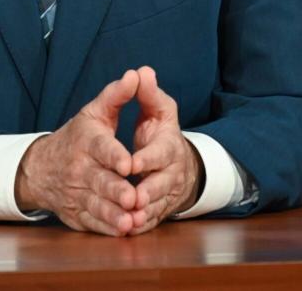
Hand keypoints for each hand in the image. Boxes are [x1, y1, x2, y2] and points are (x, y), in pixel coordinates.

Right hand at [15, 69, 140, 235]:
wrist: (41, 167)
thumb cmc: (78, 136)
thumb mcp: (94, 112)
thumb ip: (117, 95)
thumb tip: (136, 74)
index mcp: (87, 141)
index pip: (102, 148)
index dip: (115, 156)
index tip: (129, 163)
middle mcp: (80, 168)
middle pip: (100, 181)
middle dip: (117, 191)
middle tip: (134, 198)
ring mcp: (77, 193)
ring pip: (96, 205)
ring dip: (113, 214)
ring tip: (130, 221)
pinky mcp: (76, 213)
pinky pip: (92, 222)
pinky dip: (106, 228)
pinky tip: (121, 231)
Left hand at [128, 66, 203, 234]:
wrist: (175, 164)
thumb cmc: (161, 133)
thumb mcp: (158, 110)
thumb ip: (148, 94)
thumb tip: (142, 71)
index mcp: (170, 146)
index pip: (160, 153)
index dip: (146, 158)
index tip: (129, 163)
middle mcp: (171, 173)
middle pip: (161, 185)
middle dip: (147, 192)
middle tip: (131, 198)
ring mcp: (166, 194)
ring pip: (156, 207)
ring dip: (143, 214)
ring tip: (128, 219)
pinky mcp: (158, 210)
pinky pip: (150, 221)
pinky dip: (140, 227)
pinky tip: (127, 229)